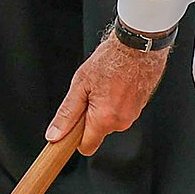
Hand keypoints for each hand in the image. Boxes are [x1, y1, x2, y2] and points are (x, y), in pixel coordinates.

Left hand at [45, 28, 168, 155]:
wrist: (137, 46)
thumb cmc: (111, 60)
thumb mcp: (80, 84)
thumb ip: (67, 113)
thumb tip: (55, 134)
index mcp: (104, 119)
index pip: (86, 147)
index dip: (75, 138)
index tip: (70, 129)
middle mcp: (121, 122)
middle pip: (97, 131)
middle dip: (90, 116)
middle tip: (89, 92)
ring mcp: (133, 115)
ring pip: (109, 120)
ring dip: (103, 107)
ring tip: (104, 84)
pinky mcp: (139, 107)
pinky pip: (120, 111)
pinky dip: (115, 101)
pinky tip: (114, 83)